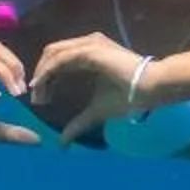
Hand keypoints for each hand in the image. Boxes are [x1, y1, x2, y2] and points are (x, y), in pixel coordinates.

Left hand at [27, 31, 145, 141]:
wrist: (151, 88)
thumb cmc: (129, 97)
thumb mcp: (96, 112)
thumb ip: (78, 123)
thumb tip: (62, 144)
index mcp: (89, 54)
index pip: (58, 61)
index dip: (47, 79)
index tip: (42, 100)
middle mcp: (87, 45)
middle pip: (52, 55)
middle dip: (40, 76)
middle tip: (37, 100)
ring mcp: (88, 45)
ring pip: (53, 54)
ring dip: (41, 74)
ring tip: (37, 95)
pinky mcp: (90, 50)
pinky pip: (61, 58)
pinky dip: (47, 71)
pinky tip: (41, 85)